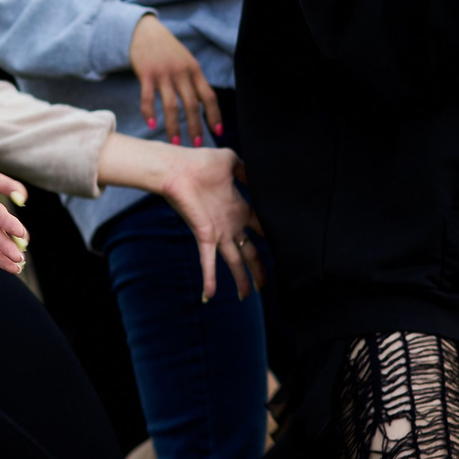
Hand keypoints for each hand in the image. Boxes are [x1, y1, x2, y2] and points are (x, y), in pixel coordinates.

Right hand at [130, 15, 219, 145]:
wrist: (145, 31)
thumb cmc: (167, 50)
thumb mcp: (185, 61)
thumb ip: (192, 80)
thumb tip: (201, 105)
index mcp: (194, 70)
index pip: (209, 96)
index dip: (215, 115)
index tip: (218, 131)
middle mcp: (181, 72)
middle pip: (192, 105)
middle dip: (195, 127)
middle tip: (196, 144)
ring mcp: (163, 73)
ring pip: (171, 105)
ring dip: (173, 126)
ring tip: (174, 142)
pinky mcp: (146, 74)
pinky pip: (147, 98)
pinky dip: (149, 113)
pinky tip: (151, 125)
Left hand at [153, 143, 264, 301]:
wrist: (175, 168)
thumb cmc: (199, 162)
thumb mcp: (230, 161)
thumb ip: (245, 168)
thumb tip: (257, 173)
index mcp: (238, 208)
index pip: (260, 226)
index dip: (271, 237)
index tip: (283, 247)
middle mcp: (230, 224)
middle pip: (249, 252)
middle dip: (258, 269)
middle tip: (264, 285)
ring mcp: (218, 232)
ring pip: (234, 262)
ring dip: (241, 280)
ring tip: (247, 297)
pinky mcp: (204, 235)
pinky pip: (207, 261)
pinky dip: (209, 279)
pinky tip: (209, 296)